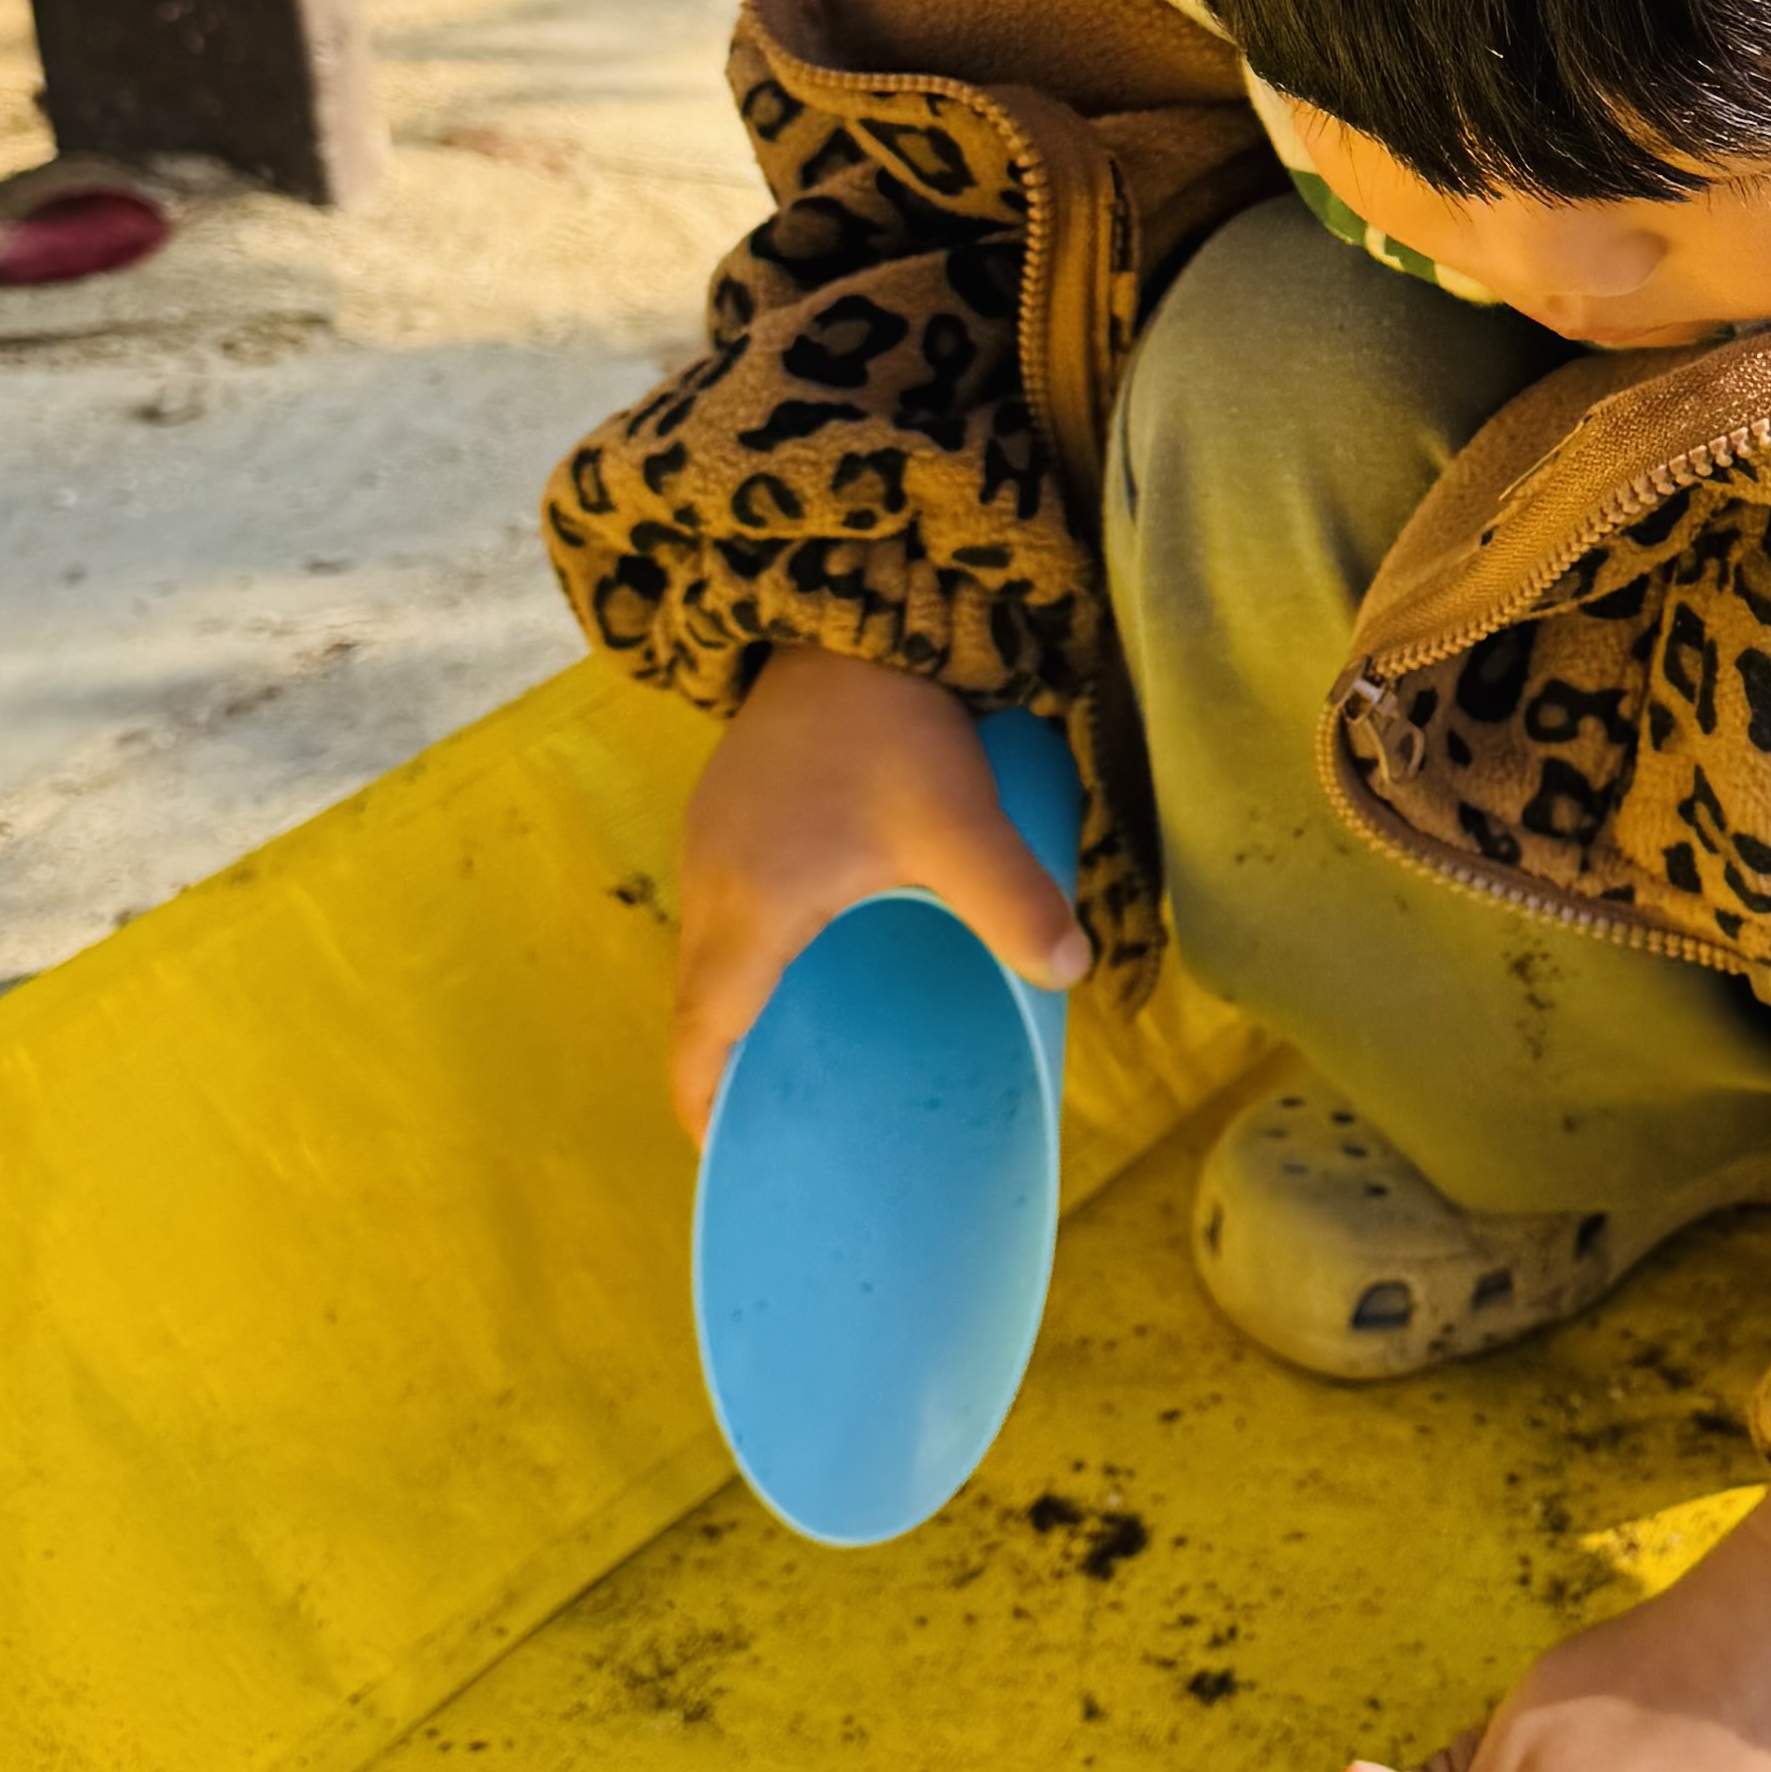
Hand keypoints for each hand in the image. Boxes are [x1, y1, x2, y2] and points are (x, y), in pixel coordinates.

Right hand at [669, 642, 1082, 1136]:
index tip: (737, 1160)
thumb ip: (1013, 901)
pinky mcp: (729, 811)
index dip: (708, 1109)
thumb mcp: (959, 819)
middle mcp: (710, 888)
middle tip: (793, 1117)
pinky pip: (725, 911)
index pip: (700, 1042)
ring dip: (742, 1010)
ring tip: (808, 1049)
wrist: (848, 611)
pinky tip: (812, 953)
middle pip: (699, 1010)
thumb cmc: (890, 724)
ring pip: (709, 959)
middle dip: (731, 1071)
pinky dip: (751, 955)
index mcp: (749, 915)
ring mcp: (711, 844)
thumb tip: (1071, 973)